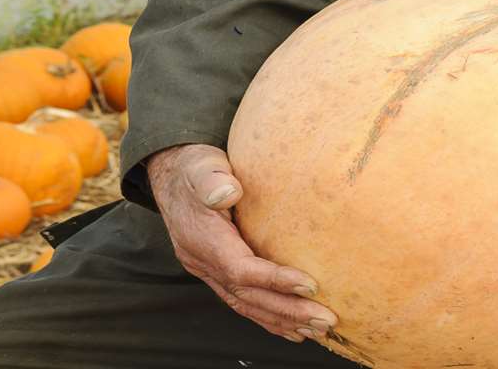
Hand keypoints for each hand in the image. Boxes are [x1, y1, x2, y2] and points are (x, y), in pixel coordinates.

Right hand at [146, 144, 335, 340]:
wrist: (172, 176)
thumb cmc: (194, 169)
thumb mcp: (201, 166)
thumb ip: (212, 180)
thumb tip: (228, 192)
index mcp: (202, 239)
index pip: (240, 269)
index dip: (274, 280)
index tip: (311, 286)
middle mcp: (203, 262)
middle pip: (247, 296)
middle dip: (287, 311)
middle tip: (325, 320)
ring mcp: (208, 271)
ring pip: (246, 305)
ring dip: (281, 320)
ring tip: (317, 330)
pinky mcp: (217, 273)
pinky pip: (243, 301)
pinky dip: (267, 317)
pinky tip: (292, 328)